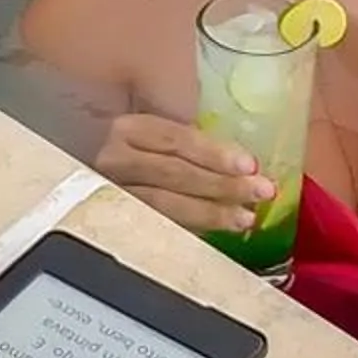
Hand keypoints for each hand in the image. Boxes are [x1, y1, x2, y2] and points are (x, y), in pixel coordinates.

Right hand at [93, 111, 281, 238]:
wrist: (97, 171)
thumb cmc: (149, 149)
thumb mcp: (166, 132)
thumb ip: (192, 140)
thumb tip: (245, 162)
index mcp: (130, 128)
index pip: (176, 139)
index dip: (214, 153)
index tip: (249, 165)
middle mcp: (114, 159)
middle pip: (172, 173)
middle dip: (222, 185)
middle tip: (260, 192)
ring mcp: (112, 192)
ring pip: (164, 206)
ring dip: (211, 213)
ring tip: (244, 218)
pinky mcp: (118, 219)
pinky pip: (159, 226)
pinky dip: (193, 228)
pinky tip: (218, 229)